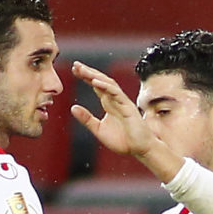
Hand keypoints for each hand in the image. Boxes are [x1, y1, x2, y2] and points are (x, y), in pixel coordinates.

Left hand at [69, 62, 179, 177]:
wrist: (140, 149)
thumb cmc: (123, 140)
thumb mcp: (98, 130)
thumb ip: (86, 119)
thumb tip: (73, 108)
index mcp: (108, 103)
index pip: (96, 86)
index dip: (85, 77)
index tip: (74, 69)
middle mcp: (115, 99)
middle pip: (101, 81)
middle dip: (89, 72)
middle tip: (76, 64)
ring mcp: (122, 102)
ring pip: (108, 84)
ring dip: (95, 76)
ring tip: (83, 70)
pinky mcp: (128, 107)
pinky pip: (116, 93)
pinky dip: (106, 86)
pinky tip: (95, 82)